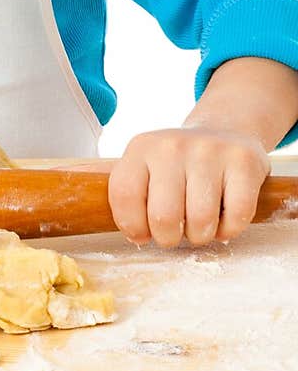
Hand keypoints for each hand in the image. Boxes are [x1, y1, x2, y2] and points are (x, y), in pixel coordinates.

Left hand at [107, 126, 270, 247]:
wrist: (225, 132)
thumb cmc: (179, 166)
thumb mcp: (146, 170)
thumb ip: (132, 199)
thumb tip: (138, 236)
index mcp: (142, 147)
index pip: (125, 194)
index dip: (133, 226)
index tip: (144, 232)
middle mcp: (173, 145)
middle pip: (163, 217)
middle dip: (169, 238)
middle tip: (175, 231)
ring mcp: (210, 150)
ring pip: (201, 222)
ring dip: (201, 235)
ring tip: (200, 223)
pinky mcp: (244, 160)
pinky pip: (236, 216)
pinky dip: (229, 229)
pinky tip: (224, 216)